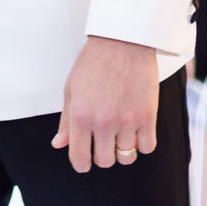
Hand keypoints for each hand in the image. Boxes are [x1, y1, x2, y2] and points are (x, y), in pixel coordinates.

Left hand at [53, 36, 159, 172]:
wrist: (122, 41)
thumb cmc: (92, 64)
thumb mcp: (71, 90)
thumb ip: (66, 121)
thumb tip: (59, 145)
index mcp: (80, 116)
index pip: (80, 158)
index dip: (81, 163)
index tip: (85, 160)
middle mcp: (103, 122)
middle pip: (105, 161)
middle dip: (103, 155)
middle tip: (104, 141)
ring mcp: (127, 120)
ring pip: (127, 157)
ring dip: (123, 149)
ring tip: (121, 134)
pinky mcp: (148, 116)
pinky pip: (147, 147)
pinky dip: (142, 144)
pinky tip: (136, 130)